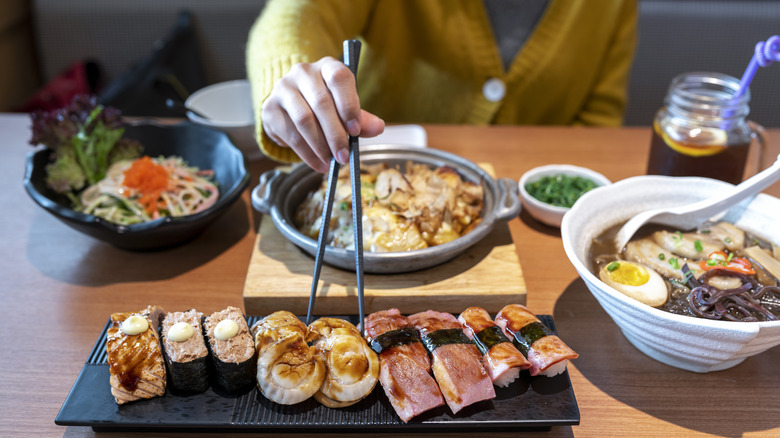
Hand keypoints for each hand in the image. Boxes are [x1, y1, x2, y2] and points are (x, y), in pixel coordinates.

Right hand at [261, 56, 384, 172]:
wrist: (289, 105)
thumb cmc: (323, 104)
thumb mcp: (345, 107)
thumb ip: (361, 118)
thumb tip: (378, 127)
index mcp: (327, 66)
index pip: (339, 78)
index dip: (349, 104)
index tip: (356, 130)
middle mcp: (303, 72)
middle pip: (321, 103)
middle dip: (335, 134)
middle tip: (344, 156)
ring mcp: (283, 88)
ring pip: (304, 120)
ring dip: (320, 146)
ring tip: (331, 162)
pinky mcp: (270, 108)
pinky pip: (290, 134)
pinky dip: (307, 154)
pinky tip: (318, 164)